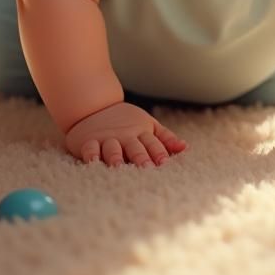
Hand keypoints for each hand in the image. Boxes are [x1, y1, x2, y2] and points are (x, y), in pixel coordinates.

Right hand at [64, 101, 187, 167]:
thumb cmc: (126, 122)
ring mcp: (107, 138)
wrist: (96, 107)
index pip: (152, 143)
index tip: (165, 162)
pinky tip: (93, 161)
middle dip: (141, 157)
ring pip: (112, 148)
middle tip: (146, 167)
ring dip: (115, 156)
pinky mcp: (89, 141)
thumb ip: (165, 138)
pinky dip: (91, 154)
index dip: (158, 152)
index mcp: (141, 133)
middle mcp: (125, 136)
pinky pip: (90, 148)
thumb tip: (185, 148)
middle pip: (134, 147)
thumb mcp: (148, 126)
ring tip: (118, 166)